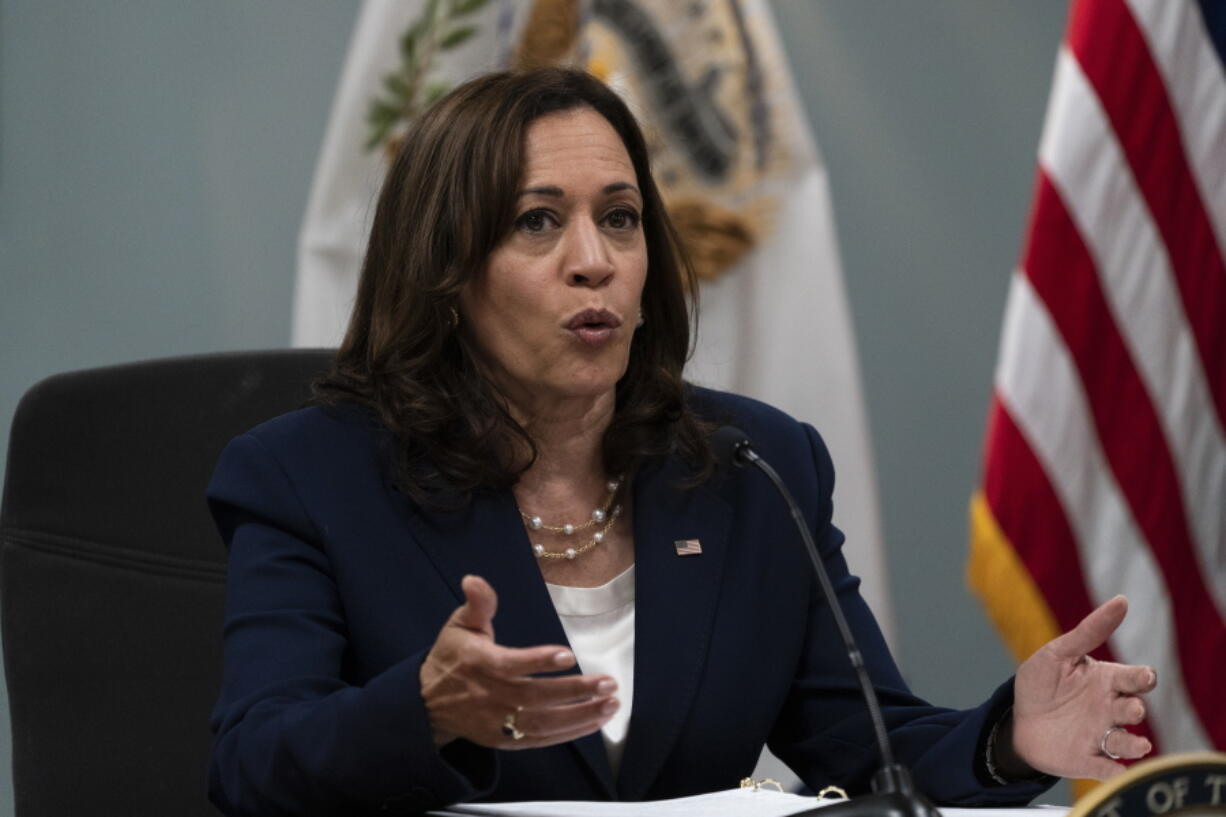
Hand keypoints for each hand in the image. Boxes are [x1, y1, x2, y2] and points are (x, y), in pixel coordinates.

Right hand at [419, 574, 619, 748]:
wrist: (426, 705)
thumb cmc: (451, 658)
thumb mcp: (459, 625)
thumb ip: (476, 604)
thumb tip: (474, 579)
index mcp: (480, 663)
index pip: (512, 664)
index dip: (540, 661)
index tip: (569, 655)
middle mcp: (491, 696)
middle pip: (535, 697)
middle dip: (575, 691)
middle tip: (608, 683)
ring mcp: (498, 722)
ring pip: (542, 723)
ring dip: (580, 715)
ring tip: (611, 704)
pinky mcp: (503, 741)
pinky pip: (540, 740)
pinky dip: (569, 733)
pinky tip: (594, 722)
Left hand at [1012, 595, 1156, 779]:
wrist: (1017, 721)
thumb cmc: (1041, 684)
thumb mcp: (1058, 653)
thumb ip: (1089, 631)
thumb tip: (1122, 601)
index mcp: (1107, 681)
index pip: (1136, 679)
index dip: (1143, 678)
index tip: (1143, 678)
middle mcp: (1110, 709)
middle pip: (1134, 709)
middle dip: (1134, 709)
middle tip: (1128, 708)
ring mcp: (1101, 736)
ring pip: (1127, 742)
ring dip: (1134, 744)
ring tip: (1137, 744)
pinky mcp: (1089, 759)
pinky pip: (1107, 768)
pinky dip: (1115, 771)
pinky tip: (1117, 771)